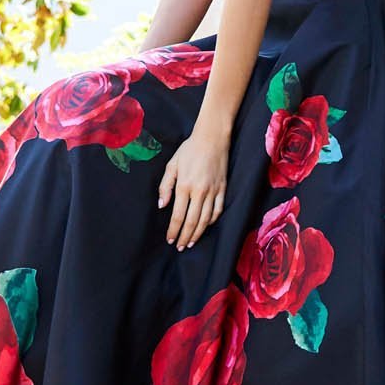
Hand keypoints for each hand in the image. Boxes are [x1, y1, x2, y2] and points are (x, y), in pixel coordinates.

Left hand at [157, 125, 229, 250]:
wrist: (212, 138)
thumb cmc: (189, 150)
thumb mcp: (172, 164)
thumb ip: (165, 186)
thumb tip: (161, 205)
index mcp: (184, 185)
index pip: (177, 215)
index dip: (174, 230)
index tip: (170, 240)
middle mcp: (199, 191)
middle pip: (191, 221)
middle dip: (185, 237)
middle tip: (180, 247)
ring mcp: (213, 191)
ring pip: (205, 219)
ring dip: (198, 233)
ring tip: (191, 242)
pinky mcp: (223, 189)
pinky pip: (218, 210)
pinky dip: (212, 221)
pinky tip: (205, 226)